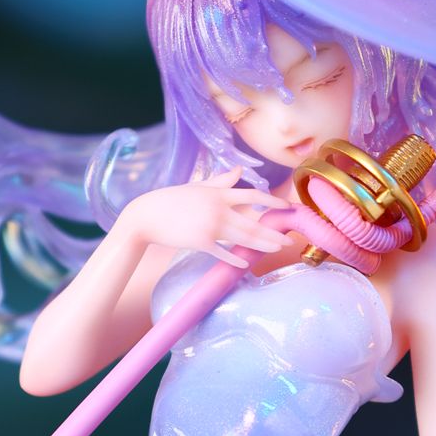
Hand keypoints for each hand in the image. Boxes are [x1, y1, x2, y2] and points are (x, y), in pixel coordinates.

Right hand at [119, 167, 293, 267]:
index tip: (287, 207)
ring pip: (243, 238)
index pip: (253, 195)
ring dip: (262, 245)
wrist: (147, 215)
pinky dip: (234, 258)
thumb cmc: (171, 199)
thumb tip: (239, 171)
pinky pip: (223, 252)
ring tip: (277, 249)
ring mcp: (210, 226)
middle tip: (288, 239)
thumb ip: (221, 181)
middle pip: (253, 222)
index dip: (272, 201)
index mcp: (218, 193)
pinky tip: (245, 264)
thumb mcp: (197, 187)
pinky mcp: (201, 242)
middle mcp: (218, 209)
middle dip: (272, 232)